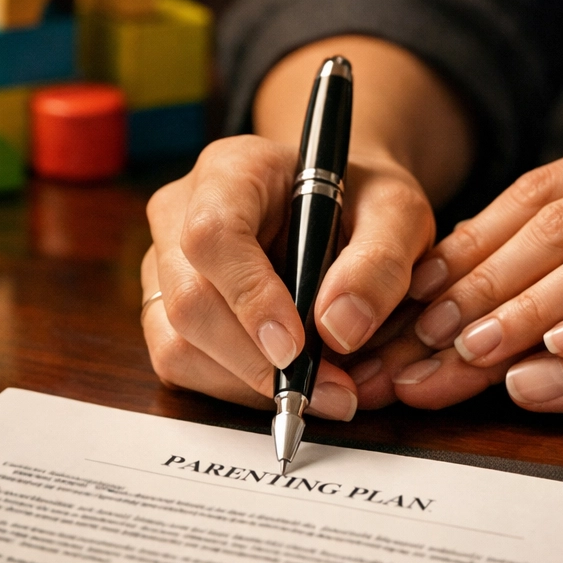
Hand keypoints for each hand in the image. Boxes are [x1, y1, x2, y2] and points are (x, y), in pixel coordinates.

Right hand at [140, 36, 472, 414]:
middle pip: (189, 301)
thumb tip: (339, 331)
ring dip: (250, 385)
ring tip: (323, 392)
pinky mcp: (167, 312)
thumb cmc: (364, 203)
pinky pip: (185, 367)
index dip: (250, 297)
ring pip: (177, 345)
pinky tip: (291, 383)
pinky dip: (239, 389)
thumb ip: (380, 263)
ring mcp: (165, 266)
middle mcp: (180, 214)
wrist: (343, 208)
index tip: (296, 346)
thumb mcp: (398, 213)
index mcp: (232, 170)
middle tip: (331, 392)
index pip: (214, 234)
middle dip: (257, 362)